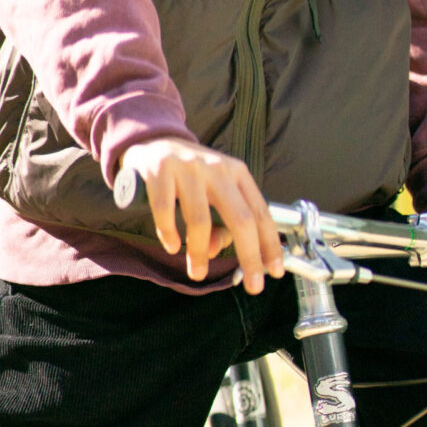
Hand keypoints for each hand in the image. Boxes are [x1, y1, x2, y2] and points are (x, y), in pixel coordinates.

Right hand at [119, 140, 284, 294]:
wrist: (152, 141)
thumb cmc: (188, 175)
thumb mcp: (211, 194)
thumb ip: (218, 224)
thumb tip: (212, 252)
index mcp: (236, 173)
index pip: (261, 212)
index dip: (270, 244)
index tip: (274, 271)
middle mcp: (217, 167)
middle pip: (240, 218)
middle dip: (249, 256)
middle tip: (252, 285)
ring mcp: (188, 167)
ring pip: (200, 220)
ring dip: (199, 252)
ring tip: (197, 271)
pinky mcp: (159, 170)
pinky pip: (165, 211)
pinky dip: (168, 233)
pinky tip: (170, 246)